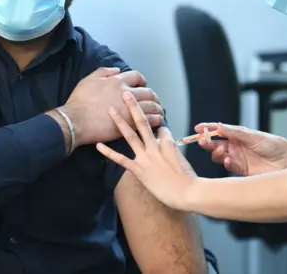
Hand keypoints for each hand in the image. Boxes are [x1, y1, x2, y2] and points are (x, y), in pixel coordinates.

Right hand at [57, 67, 164, 147]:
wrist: (75, 121)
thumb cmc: (79, 101)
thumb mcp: (88, 80)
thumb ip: (103, 72)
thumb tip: (117, 70)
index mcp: (117, 81)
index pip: (137, 76)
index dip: (142, 80)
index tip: (143, 85)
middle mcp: (126, 93)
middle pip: (148, 92)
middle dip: (153, 96)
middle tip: (155, 100)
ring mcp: (129, 109)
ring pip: (152, 106)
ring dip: (158, 108)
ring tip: (159, 111)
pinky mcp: (130, 123)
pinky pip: (149, 120)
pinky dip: (156, 120)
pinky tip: (157, 121)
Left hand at [96, 91, 196, 210]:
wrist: (187, 192)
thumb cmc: (187, 178)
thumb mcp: (182, 158)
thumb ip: (171, 149)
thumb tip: (165, 142)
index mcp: (167, 143)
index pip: (160, 127)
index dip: (155, 123)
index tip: (151, 120)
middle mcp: (155, 146)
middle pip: (143, 122)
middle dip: (134, 106)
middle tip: (126, 93)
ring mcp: (146, 157)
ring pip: (131, 135)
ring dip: (120, 121)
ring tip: (111, 109)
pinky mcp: (139, 170)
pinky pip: (121, 159)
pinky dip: (109, 153)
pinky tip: (99, 146)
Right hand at [194, 123, 286, 175]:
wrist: (286, 161)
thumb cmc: (273, 144)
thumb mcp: (253, 136)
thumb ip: (235, 132)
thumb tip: (219, 126)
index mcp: (237, 135)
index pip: (218, 131)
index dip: (207, 129)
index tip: (198, 129)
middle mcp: (235, 146)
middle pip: (215, 144)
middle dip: (207, 142)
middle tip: (203, 141)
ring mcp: (237, 158)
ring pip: (219, 156)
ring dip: (216, 153)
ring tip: (220, 151)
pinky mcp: (241, 170)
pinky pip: (228, 167)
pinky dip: (226, 163)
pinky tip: (229, 160)